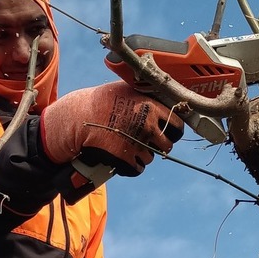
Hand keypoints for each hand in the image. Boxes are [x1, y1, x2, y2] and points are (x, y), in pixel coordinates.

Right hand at [40, 82, 183, 175]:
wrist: (81, 117)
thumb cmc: (101, 100)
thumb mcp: (126, 88)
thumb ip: (144, 93)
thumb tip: (158, 91)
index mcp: (152, 108)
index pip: (177, 125)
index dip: (172, 131)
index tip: (167, 133)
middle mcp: (148, 127)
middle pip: (167, 146)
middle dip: (160, 146)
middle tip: (150, 143)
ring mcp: (138, 144)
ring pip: (151, 158)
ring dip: (143, 155)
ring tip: (130, 148)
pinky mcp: (126, 158)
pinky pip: (138, 168)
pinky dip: (133, 166)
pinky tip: (126, 159)